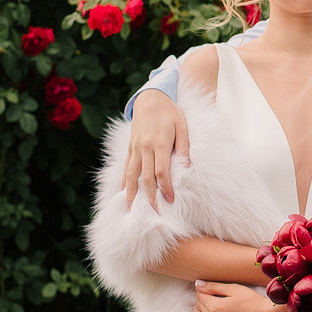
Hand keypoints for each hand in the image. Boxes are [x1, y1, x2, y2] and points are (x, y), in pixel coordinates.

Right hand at [123, 91, 189, 207]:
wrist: (150, 99)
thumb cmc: (170, 113)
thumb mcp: (182, 126)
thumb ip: (183, 147)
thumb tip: (187, 167)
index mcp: (159, 143)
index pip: (161, 171)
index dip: (166, 187)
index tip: (170, 200)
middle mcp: (145, 147)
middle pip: (146, 177)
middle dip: (150, 196)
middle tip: (155, 212)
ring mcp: (135, 148)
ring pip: (131, 174)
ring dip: (132, 193)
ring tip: (131, 208)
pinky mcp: (130, 147)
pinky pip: (126, 167)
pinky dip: (124, 180)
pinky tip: (124, 191)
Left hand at [194, 280, 294, 311]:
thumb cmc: (252, 300)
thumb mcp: (234, 289)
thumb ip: (214, 287)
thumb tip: (197, 284)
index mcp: (216, 307)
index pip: (200, 296)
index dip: (200, 289)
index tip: (202, 285)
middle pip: (200, 308)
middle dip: (199, 299)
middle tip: (203, 293)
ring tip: (200, 307)